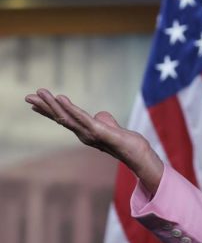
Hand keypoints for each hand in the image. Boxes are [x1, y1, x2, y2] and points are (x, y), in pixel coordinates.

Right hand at [25, 89, 163, 193]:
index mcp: (82, 130)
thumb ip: (102, 119)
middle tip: (28, 96)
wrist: (133, 149)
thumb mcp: (109, 124)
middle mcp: (81, 133)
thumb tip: (99, 115)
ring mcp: (88, 133)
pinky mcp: (97, 130)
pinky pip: (81, 117)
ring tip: (41, 92)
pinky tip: (61, 98)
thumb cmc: (121, 138)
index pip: (62, 118)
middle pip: (59, 117)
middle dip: (44, 106)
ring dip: (52, 104)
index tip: (34, 102)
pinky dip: (70, 108)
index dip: (48, 110)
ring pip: (66, 116)